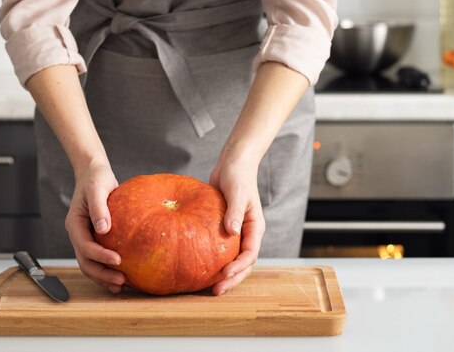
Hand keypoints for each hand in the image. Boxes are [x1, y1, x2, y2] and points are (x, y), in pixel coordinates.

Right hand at [65, 159, 125, 292]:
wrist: (94, 174)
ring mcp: (85, 238)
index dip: (100, 256)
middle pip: (85, 262)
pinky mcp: (95, 239)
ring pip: (90, 265)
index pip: (85, 246)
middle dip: (102, 274)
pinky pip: (98, 259)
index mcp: (75, 224)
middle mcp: (78, 234)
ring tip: (122, 285)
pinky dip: (108, 270)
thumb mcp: (97, 188)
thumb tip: (104, 229)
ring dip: (104, 277)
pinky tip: (122, 277)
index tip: (118, 260)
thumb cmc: (96, 178)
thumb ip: (99, 208)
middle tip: (121, 280)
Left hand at [209, 157, 265, 295]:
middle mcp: (247, 233)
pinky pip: (219, 249)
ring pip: (232, 259)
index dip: (239, 267)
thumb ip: (234, 211)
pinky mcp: (223, 229)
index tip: (225, 274)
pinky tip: (198, 267)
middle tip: (216, 290)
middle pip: (243, 263)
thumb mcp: (237, 192)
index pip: (250, 254)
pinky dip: (212, 260)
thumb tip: (232, 231)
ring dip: (223, 274)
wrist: (232, 164)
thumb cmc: (238, 175)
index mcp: (255, 227)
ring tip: (208, 287)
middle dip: (232, 279)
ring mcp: (236, 233)